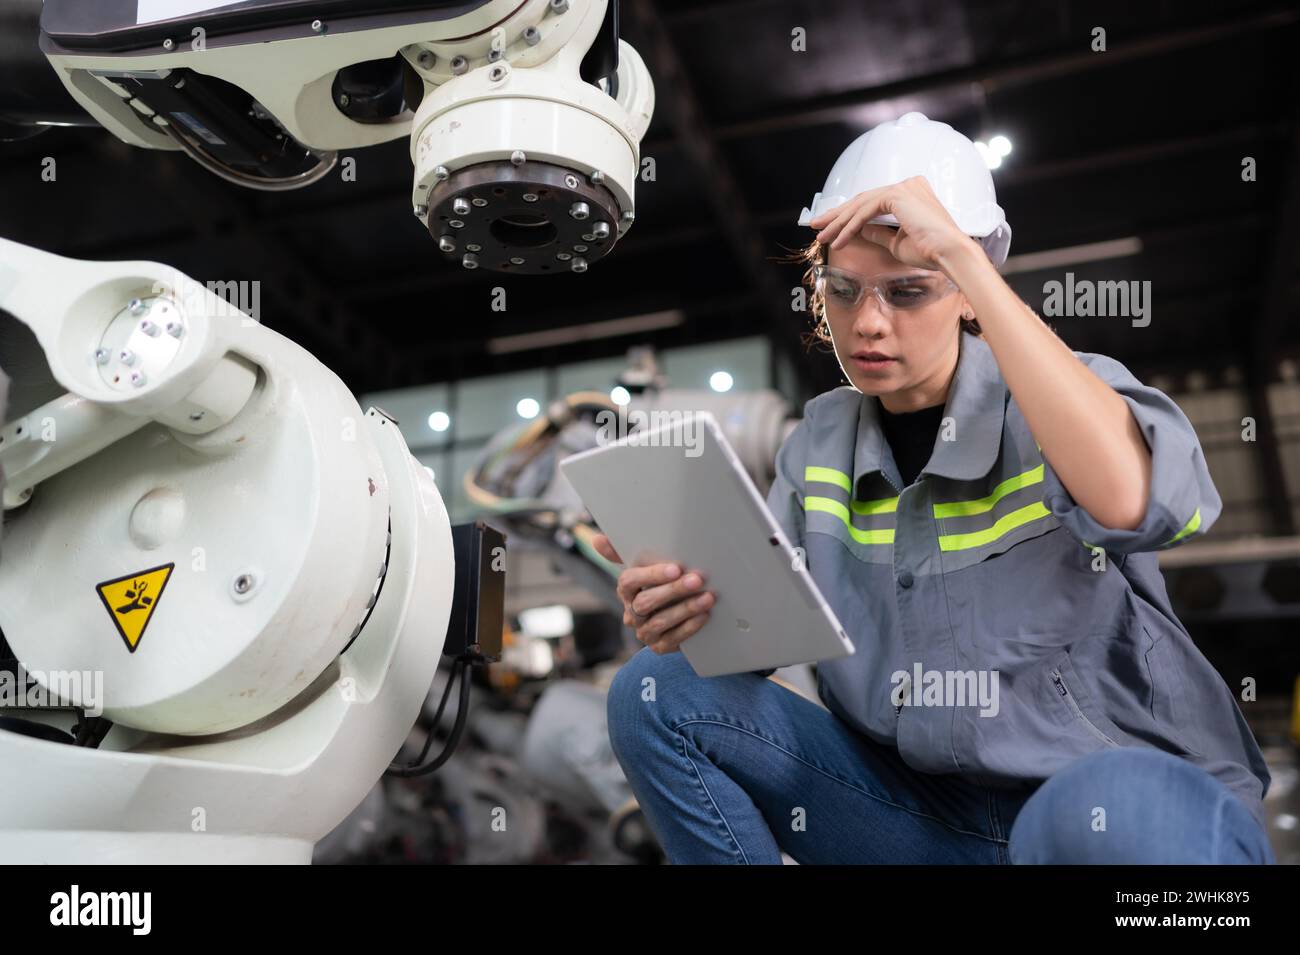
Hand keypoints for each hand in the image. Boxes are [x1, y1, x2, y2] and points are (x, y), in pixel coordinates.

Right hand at [592, 533, 713, 653]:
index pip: (629, 581)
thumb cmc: (660, 582)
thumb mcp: (645, 564)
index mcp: (626, 589)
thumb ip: (622, 551)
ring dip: (686, 609)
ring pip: (660, 622)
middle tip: (697, 580)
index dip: (651, 575)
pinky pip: (672, 639)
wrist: (674, 613)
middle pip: (646, 602)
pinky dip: (689, 627)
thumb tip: (596, 540)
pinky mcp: (659, 646)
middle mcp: (631, 612)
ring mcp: (644, 631)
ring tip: (708, 597)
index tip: (675, 568)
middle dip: (674, 590)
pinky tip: (704, 615)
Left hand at [807, 176, 975, 271]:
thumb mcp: (896, 242)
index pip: (872, 201)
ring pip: (861, 205)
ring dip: (838, 223)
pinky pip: (866, 212)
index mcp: (911, 193)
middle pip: (863, 200)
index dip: (848, 215)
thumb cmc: (930, 251)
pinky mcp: (897, 195)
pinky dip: (850, 227)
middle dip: (836, 215)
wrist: (949, 253)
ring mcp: (903, 187)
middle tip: (816, 227)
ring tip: (822, 237)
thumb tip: (858, 230)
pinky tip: (838, 241)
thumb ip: (877, 232)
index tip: (829, 227)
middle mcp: (908, 185)